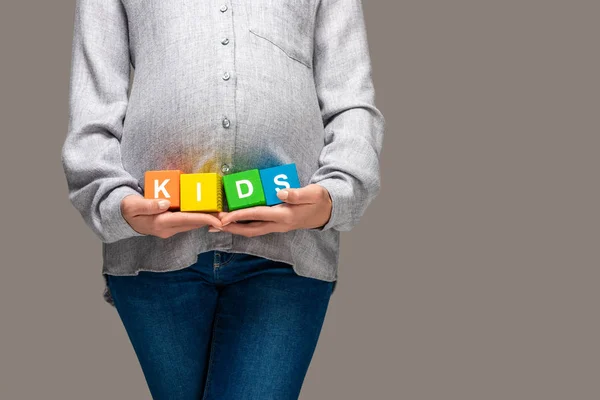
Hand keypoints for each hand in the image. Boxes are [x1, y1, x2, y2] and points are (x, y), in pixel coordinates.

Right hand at [121, 194, 222, 238]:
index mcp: (160, 223)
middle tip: (227, 216)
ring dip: (206, 219)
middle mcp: (167, 229)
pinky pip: (187, 222)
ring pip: (191, 224)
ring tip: (222, 215)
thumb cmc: (126, 209)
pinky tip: (207, 212)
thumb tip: (165, 203)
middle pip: (193, 224)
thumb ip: (148, 204)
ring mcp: (168, 229)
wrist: (120, 217)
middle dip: (210, 220)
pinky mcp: (169, 225)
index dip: (203, 219)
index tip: (218, 220)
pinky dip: (197, 217)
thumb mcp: (133, 206)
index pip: (186, 221)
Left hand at [214, 184, 331, 236]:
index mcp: (285, 215)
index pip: (257, 215)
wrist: (328, 212)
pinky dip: (242, 225)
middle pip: (250, 229)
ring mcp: (277, 226)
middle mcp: (279, 224)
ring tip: (217, 225)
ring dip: (234, 228)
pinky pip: (256, 227)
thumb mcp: (312, 194)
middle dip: (230, 227)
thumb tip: (280, 191)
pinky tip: (233, 221)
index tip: (223, 217)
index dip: (239, 215)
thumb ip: (297, 193)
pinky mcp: (276, 224)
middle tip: (212, 224)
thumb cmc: (320, 200)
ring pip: (252, 230)